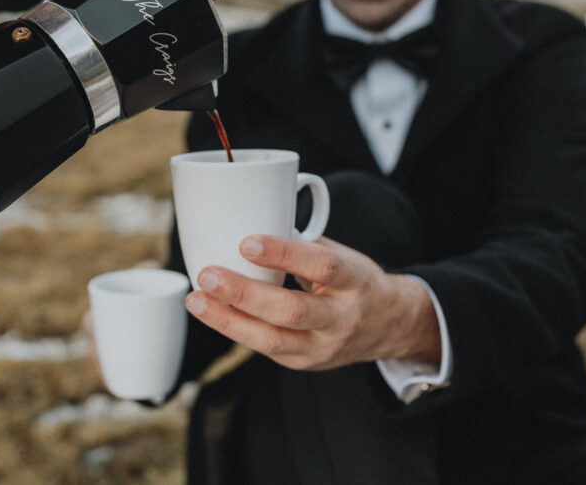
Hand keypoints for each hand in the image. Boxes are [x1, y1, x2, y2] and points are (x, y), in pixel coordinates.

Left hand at [185, 235, 441, 370]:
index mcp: (355, 281)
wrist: (389, 326)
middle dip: (244, 293)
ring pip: (272, 339)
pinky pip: (265, 348)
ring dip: (228, 319)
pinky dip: (235, 328)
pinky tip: (211, 312)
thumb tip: (250, 221)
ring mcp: (323, 347)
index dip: (283, 254)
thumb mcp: (343, 255)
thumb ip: (303, 244)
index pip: (321, 266)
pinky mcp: (304, 363)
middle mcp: (342, 318)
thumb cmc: (354, 280)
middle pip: (291, 310)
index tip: (246, 242)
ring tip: (197, 299)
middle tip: (207, 274)